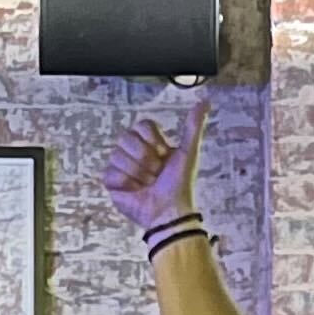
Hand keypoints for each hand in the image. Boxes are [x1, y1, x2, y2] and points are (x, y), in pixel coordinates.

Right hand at [102, 96, 208, 234]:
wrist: (169, 212)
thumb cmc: (180, 185)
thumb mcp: (188, 153)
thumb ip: (192, 127)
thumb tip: (204, 102)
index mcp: (149, 143)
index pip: (141, 125)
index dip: (153, 140)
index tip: (164, 155)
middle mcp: (133, 152)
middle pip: (126, 137)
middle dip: (145, 158)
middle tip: (156, 173)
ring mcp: (120, 167)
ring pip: (117, 155)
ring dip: (137, 173)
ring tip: (147, 184)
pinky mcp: (111, 183)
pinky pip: (109, 172)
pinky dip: (125, 183)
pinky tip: (135, 191)